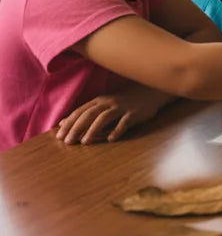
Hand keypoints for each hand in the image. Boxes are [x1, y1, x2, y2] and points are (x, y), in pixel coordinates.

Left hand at [54, 84, 169, 144]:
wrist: (149, 93)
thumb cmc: (122, 102)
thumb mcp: (102, 105)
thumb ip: (84, 113)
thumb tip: (62, 123)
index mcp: (99, 101)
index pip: (80, 112)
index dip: (69, 124)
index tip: (59, 137)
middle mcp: (108, 102)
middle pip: (89, 115)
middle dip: (77, 128)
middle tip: (68, 142)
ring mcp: (122, 107)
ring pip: (104, 117)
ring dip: (93, 130)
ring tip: (85, 142)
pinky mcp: (135, 113)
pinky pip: (125, 122)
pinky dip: (117, 130)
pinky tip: (111, 139)